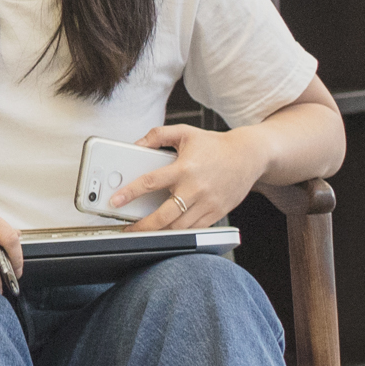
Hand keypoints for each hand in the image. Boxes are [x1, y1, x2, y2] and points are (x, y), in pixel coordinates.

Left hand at [112, 123, 268, 230]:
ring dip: (160, 233)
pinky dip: (180, 233)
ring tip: (144, 232)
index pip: (151, 182)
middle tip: (128, 229)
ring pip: (180, 227)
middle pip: (165, 215)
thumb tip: (136, 144)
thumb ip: (157, 135)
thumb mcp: (185, 132)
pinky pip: (195, 229)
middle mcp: (195, 189)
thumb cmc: (214, 145)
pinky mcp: (217, 213)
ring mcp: (208, 204)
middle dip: (144, 226)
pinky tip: (168, 231)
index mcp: (184, 168)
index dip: (131, 193)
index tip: (115, 201)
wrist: (249, 156)